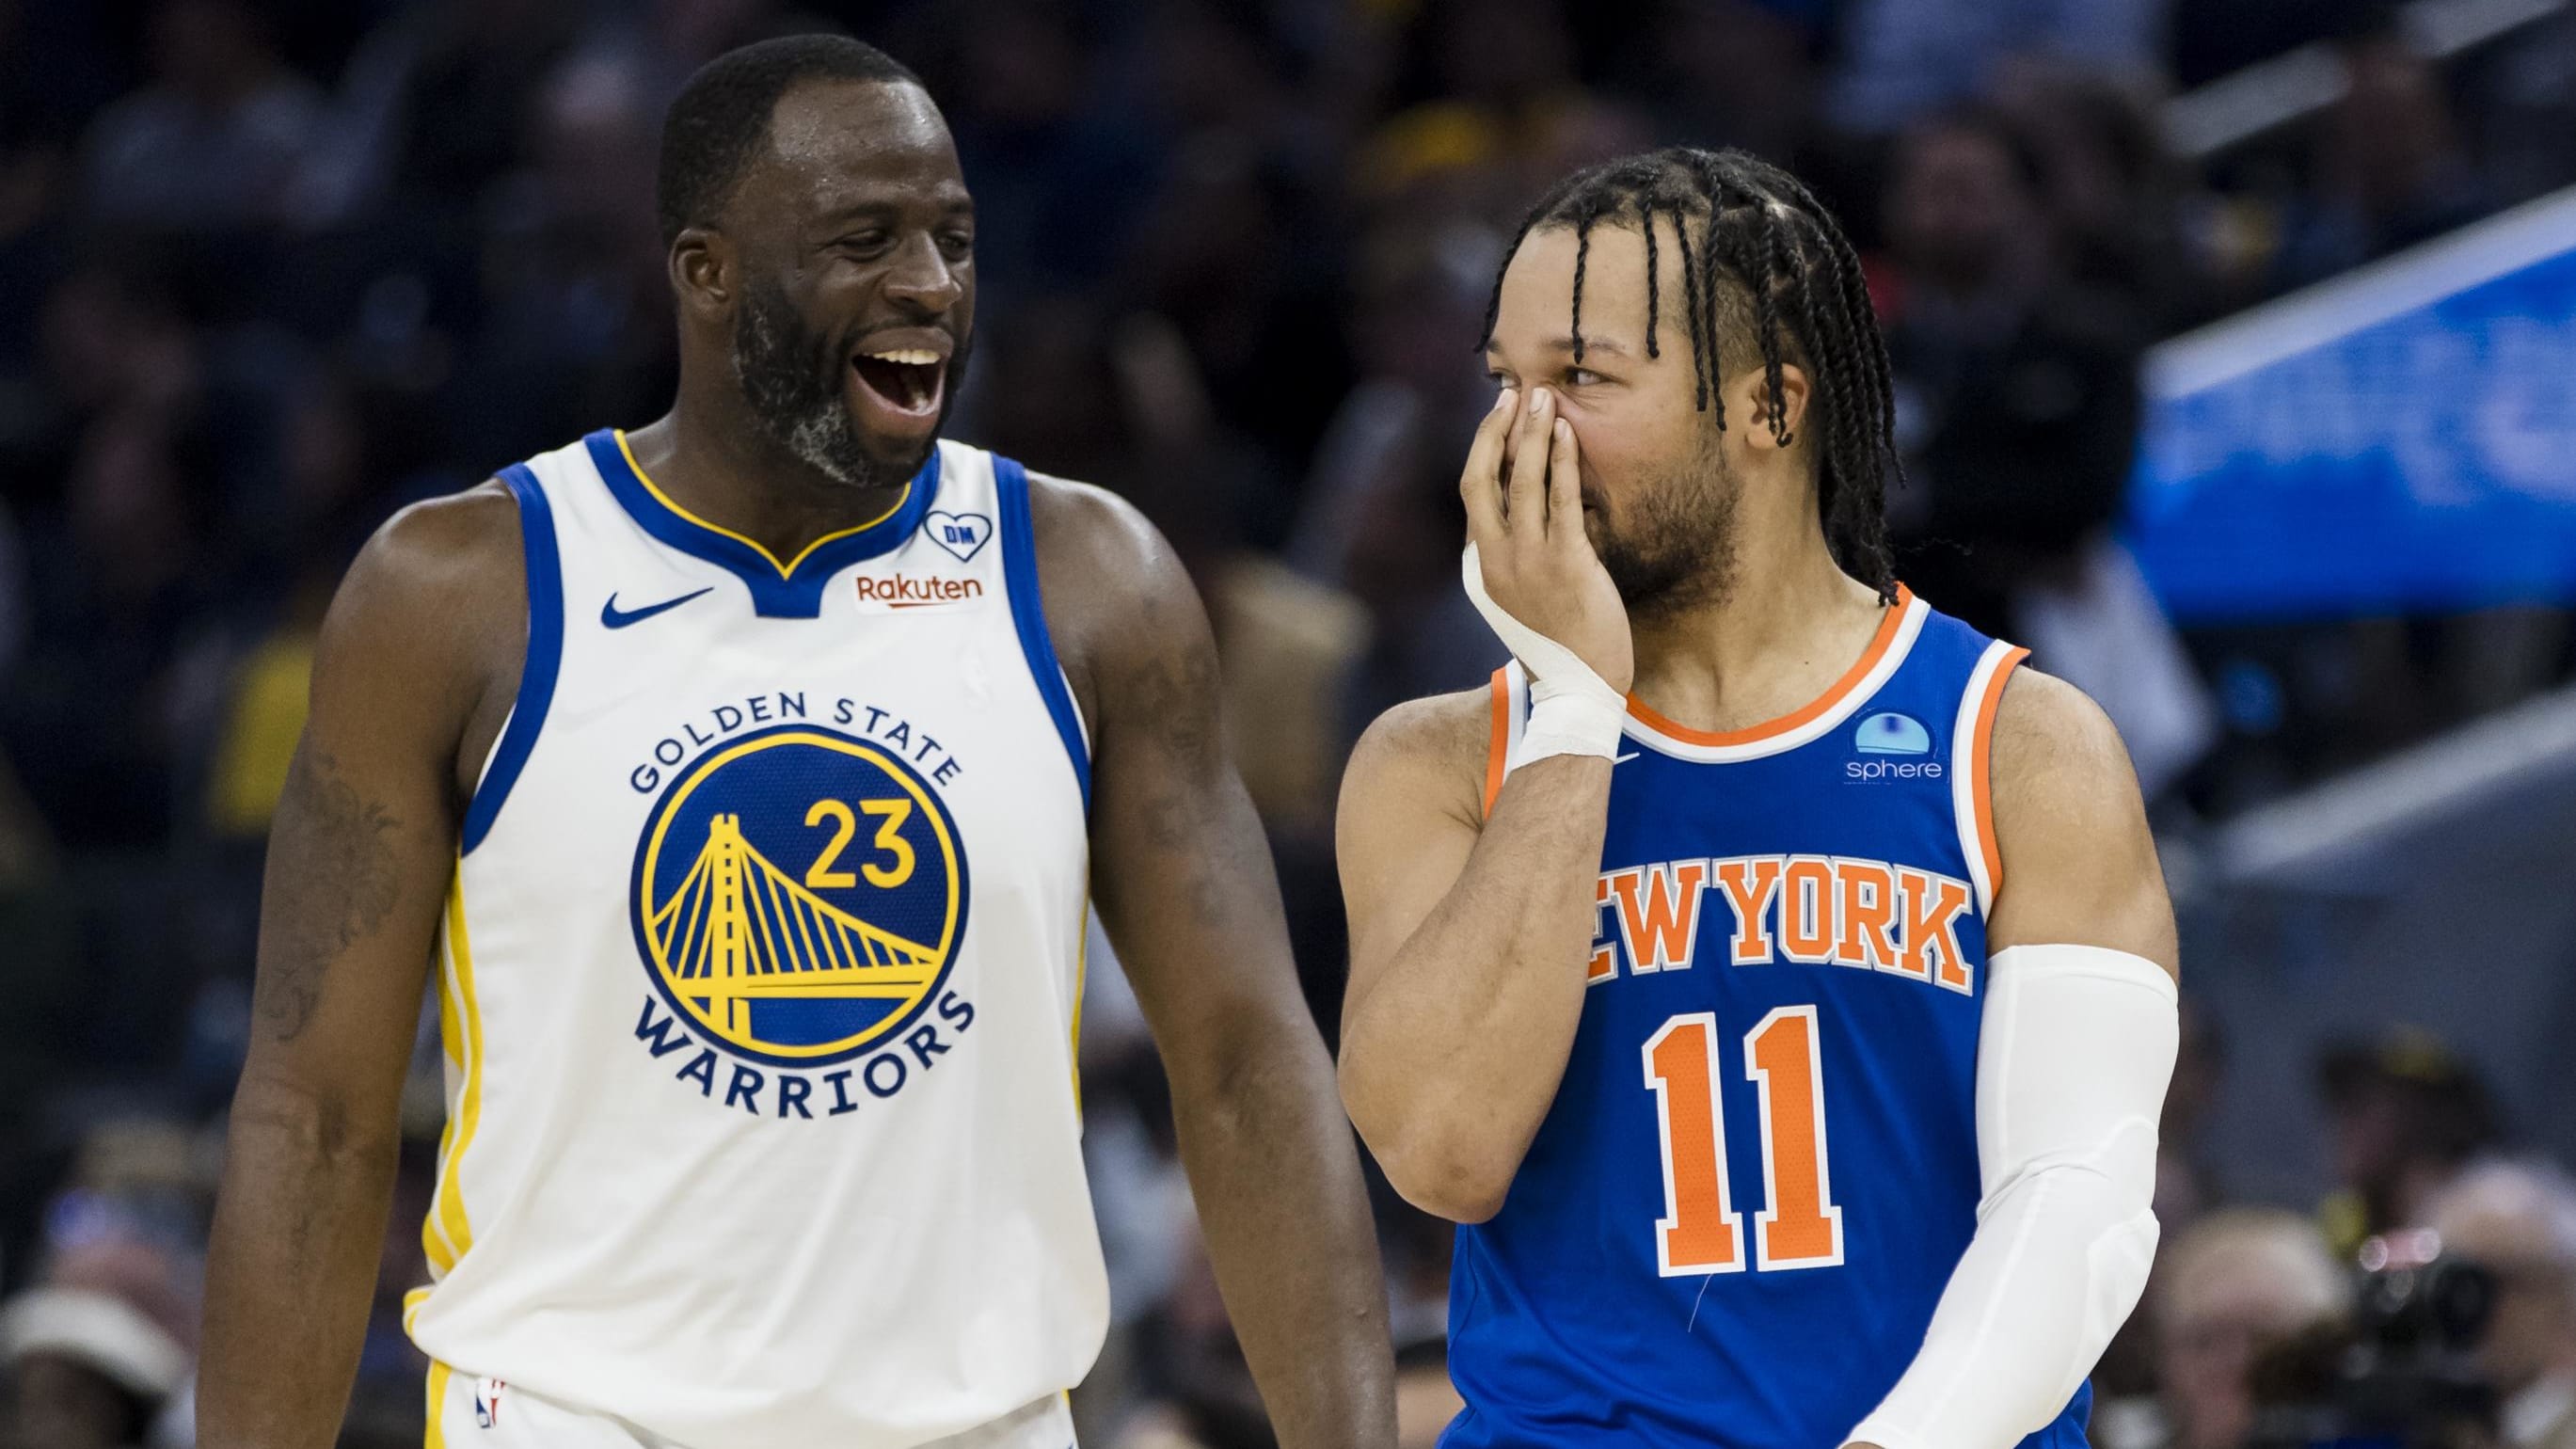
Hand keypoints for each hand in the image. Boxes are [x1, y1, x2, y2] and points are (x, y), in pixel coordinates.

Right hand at [1460, 386, 1633, 693]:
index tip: (1499, 416)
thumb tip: (1527, 509)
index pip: (1473, 492)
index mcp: (1480, 565)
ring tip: (1543, 398)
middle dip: (1495, 430)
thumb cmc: (1558, 641)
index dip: (1484, 447)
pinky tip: (1566, 434)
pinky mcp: (1566, 563)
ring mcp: (1528, 561)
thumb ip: (1513, 556)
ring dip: (1531, 434)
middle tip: (1512, 393)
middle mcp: (1495, 559)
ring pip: (1521, 481)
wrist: (1578, 689)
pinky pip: (1562, 499)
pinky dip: (1561, 461)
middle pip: (1481, 479)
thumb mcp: (1519, 597)